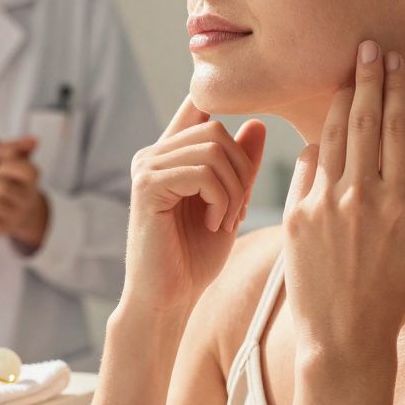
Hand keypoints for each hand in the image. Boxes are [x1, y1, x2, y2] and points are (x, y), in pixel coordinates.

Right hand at [120, 96, 267, 315]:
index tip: (250, 124)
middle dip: (241, 169)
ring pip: (212, 150)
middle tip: (239, 210)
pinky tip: (215, 225)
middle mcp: (152, 155)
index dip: (220, 105)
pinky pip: (201, 173)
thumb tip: (258, 122)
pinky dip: (220, 199)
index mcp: (168, 155)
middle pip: (216, 129)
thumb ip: (239, 165)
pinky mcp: (146, 187)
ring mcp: (146, 168)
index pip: (196, 108)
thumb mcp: (229, 203)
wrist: (168, 299)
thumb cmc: (195, 257)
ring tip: (226, 221)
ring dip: (233, 190)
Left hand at [283, 41, 404, 366]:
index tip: (394, 62)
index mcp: (400, 203)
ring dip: (340, 100)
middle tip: (368, 46)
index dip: (395, 90)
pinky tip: (325, 131)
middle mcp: (362, 196)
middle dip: (367, 77)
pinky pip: (307, 165)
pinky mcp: (296, 216)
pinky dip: (317, 145)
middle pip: (363, 119)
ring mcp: (326, 204)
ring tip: (347, 74)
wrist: (341, 338)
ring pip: (332, 135)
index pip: (397, 129)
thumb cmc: (393, 297)